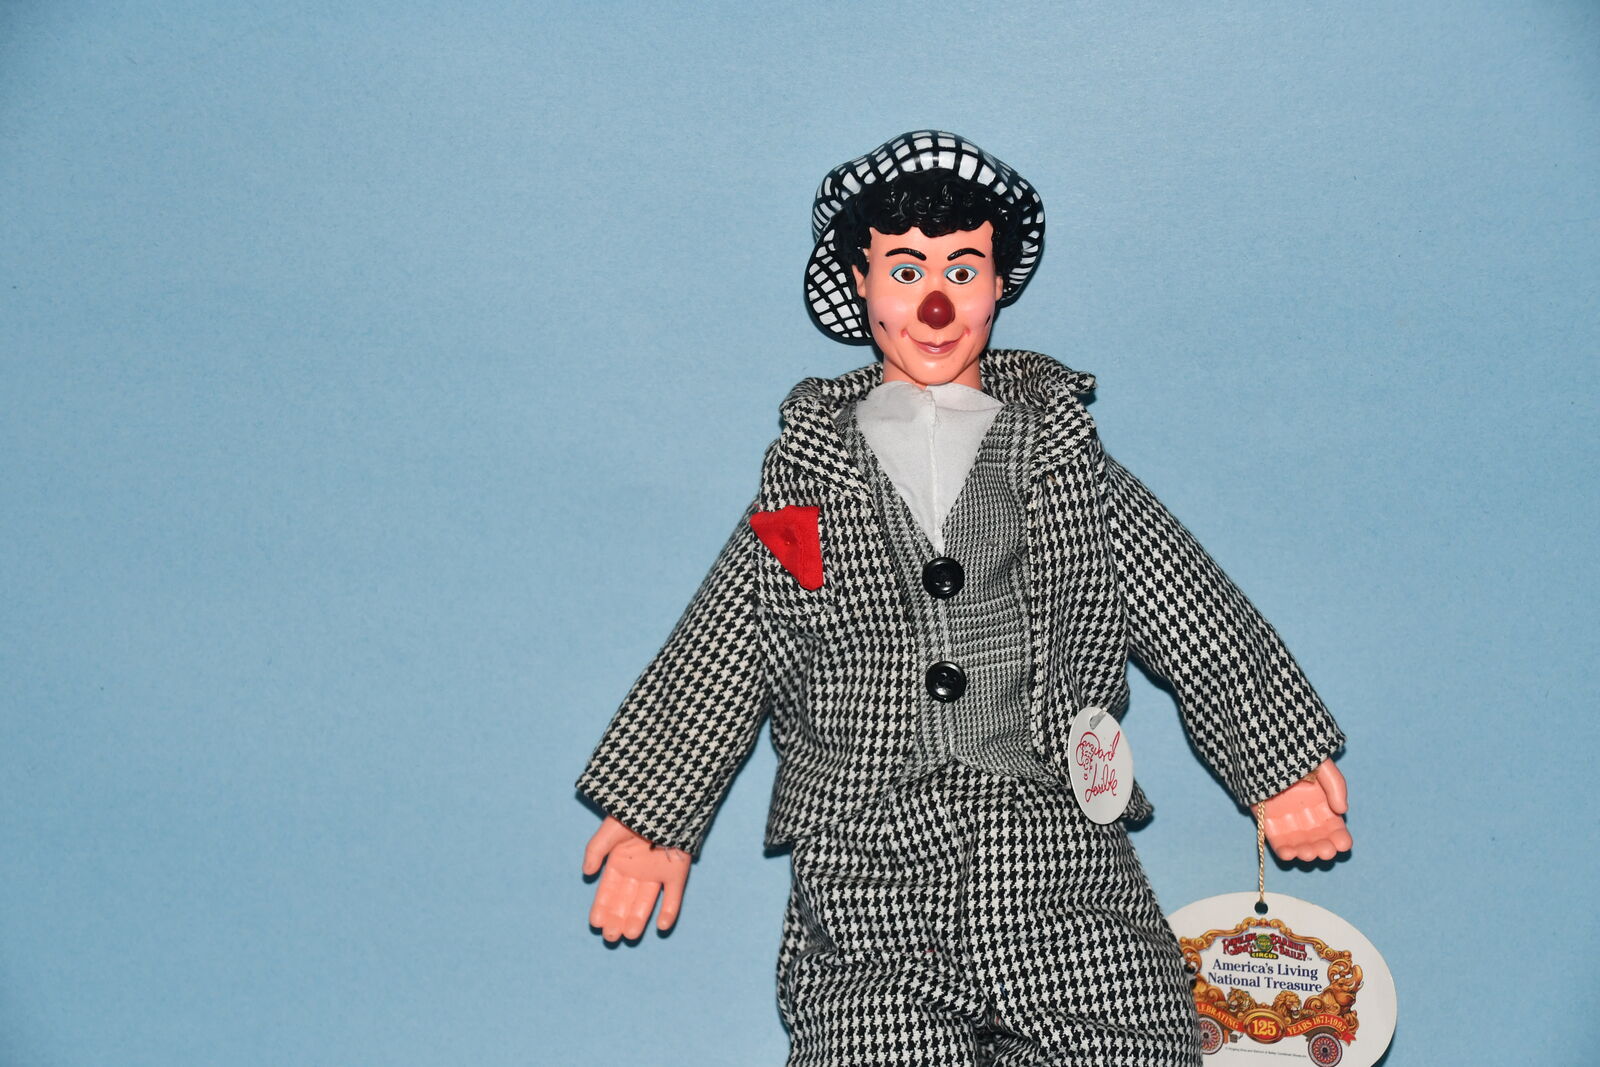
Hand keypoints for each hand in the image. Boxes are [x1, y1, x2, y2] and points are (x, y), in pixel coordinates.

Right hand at [582, 815, 690, 941]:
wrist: (669, 799)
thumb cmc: (637, 810)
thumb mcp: (612, 828)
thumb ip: (597, 848)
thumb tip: (586, 872)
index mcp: (620, 860)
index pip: (608, 889)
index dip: (602, 906)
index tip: (596, 923)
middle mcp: (637, 870)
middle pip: (625, 900)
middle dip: (617, 918)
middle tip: (611, 936)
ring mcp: (657, 872)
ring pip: (646, 901)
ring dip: (638, 918)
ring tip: (630, 935)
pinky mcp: (677, 871)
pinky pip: (673, 895)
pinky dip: (669, 911)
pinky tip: (662, 926)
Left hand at [1260, 760, 1352, 861]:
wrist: (1262, 743)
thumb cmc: (1296, 751)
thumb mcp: (1322, 764)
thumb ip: (1335, 785)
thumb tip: (1342, 810)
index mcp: (1322, 802)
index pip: (1333, 825)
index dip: (1340, 837)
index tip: (1343, 844)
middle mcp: (1305, 813)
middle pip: (1316, 837)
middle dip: (1322, 847)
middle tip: (1325, 852)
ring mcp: (1285, 816)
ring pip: (1297, 841)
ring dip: (1303, 851)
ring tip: (1307, 854)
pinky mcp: (1265, 817)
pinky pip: (1274, 837)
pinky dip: (1281, 848)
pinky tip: (1288, 854)